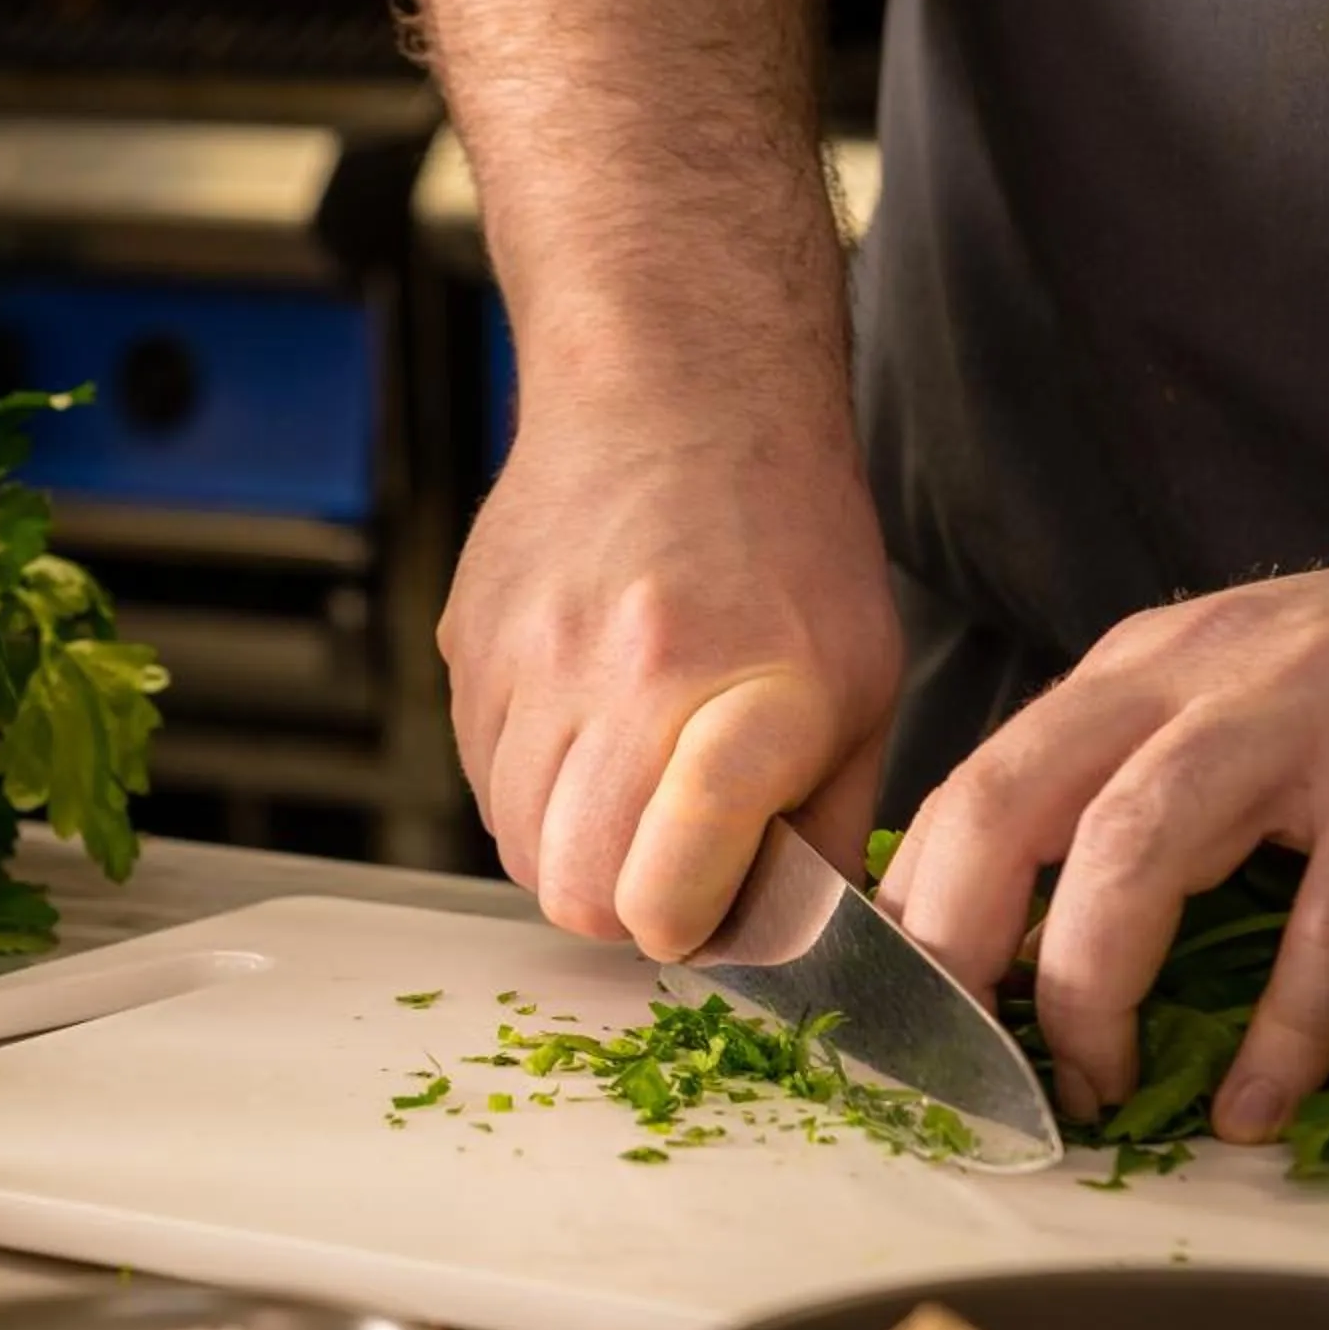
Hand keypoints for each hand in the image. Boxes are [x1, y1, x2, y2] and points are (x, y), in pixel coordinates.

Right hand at [440, 378, 902, 958]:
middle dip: (624, 903)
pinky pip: (481, 777)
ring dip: (573, 845)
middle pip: (572, 890)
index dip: (688, 922)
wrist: (680, 390)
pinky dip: (533, 785)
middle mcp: (622, 676)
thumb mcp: (862, 684)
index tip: (713, 898)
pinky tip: (590, 726)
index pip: (665, 888)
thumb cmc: (790, 541)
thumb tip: (783, 940)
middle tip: (673, 858)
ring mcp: (528, 658)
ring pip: (515, 843)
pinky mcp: (466, 643)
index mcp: (743, 694)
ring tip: (635, 782)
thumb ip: (824, 828)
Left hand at [875, 528, 1328, 1140]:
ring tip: (1099, 1091)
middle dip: (955, 949)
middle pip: (1011, 804)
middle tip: (960, 1075)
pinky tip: (1263, 1107)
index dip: (915, 916)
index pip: (977, 785)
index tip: (898, 1035)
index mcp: (1141, 671)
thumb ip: (1159, 793)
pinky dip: (1286, 1028)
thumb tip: (1047, 956)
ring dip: (1091, 986)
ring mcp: (1310, 710)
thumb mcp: (1254, 711)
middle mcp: (1198, 673)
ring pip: (1134, 845)